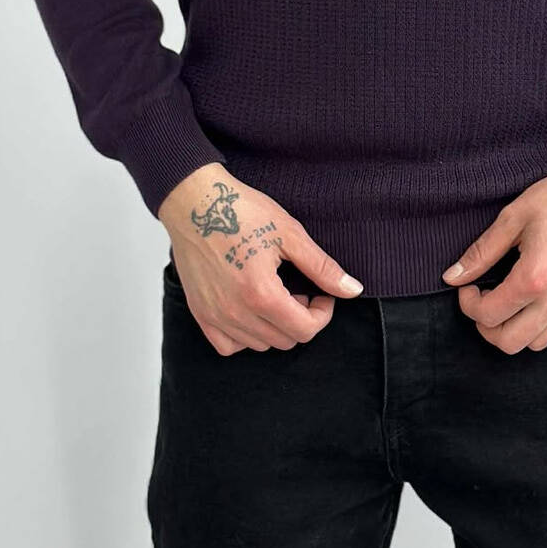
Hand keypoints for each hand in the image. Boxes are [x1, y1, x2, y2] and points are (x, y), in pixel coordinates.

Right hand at [157, 163, 363, 354]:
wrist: (194, 202)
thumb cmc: (241, 211)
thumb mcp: (290, 235)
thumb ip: (323, 268)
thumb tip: (352, 290)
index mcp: (261, 295)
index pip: (306, 329)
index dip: (323, 313)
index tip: (322, 293)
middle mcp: (236, 313)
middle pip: (285, 340)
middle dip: (301, 318)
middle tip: (299, 289)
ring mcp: (214, 316)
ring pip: (260, 345)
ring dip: (275, 327)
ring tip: (275, 295)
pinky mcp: (199, 313)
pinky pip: (228, 345)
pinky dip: (245, 336)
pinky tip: (251, 311)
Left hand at [441, 172, 546, 352]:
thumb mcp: (513, 217)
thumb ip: (481, 252)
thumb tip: (452, 276)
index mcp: (534, 277)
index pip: (488, 315)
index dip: (468, 304)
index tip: (468, 287)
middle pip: (509, 342)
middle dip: (487, 326)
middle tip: (484, 301)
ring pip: (535, 343)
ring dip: (514, 329)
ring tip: (509, 302)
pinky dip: (542, 328)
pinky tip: (535, 303)